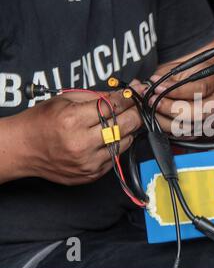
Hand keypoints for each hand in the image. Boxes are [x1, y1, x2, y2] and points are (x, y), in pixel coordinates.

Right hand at [8, 81, 145, 184]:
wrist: (23, 149)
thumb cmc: (42, 121)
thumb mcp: (67, 99)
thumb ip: (99, 96)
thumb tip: (125, 93)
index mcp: (74, 120)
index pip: (113, 107)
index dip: (128, 98)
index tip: (136, 93)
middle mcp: (82, 144)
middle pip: (125, 126)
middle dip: (135, 114)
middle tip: (136, 107)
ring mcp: (88, 162)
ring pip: (124, 143)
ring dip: (128, 131)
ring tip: (121, 122)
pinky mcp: (91, 174)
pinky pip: (115, 157)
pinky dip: (117, 145)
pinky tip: (110, 138)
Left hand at [148, 56, 213, 134]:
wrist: (208, 82)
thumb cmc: (194, 72)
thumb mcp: (183, 67)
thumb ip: (167, 76)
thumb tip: (151, 86)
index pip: (200, 89)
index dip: (176, 91)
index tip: (158, 88)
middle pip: (197, 113)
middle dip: (170, 108)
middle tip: (153, 101)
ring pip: (189, 127)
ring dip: (166, 120)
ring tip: (153, 109)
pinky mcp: (205, 132)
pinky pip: (185, 135)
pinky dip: (169, 128)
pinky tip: (160, 118)